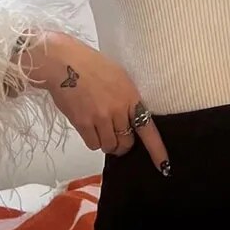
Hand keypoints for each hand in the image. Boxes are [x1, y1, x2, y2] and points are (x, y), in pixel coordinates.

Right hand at [23, 32, 170, 175]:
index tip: (164, 166)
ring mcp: (101, 117)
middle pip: (127, 142)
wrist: (65, 62)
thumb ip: (128, 99)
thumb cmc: (92, 66)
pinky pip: (93, 144)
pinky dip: (92, 140)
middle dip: (123, 143)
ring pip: (109, 146)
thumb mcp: (120, 78)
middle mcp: (119, 110)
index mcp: (131, 97)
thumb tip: (129, 118)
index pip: (148, 128)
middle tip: (116, 134)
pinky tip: (89, 127)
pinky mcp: (83, 123)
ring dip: (107, 142)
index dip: (157, 150)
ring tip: (100, 128)